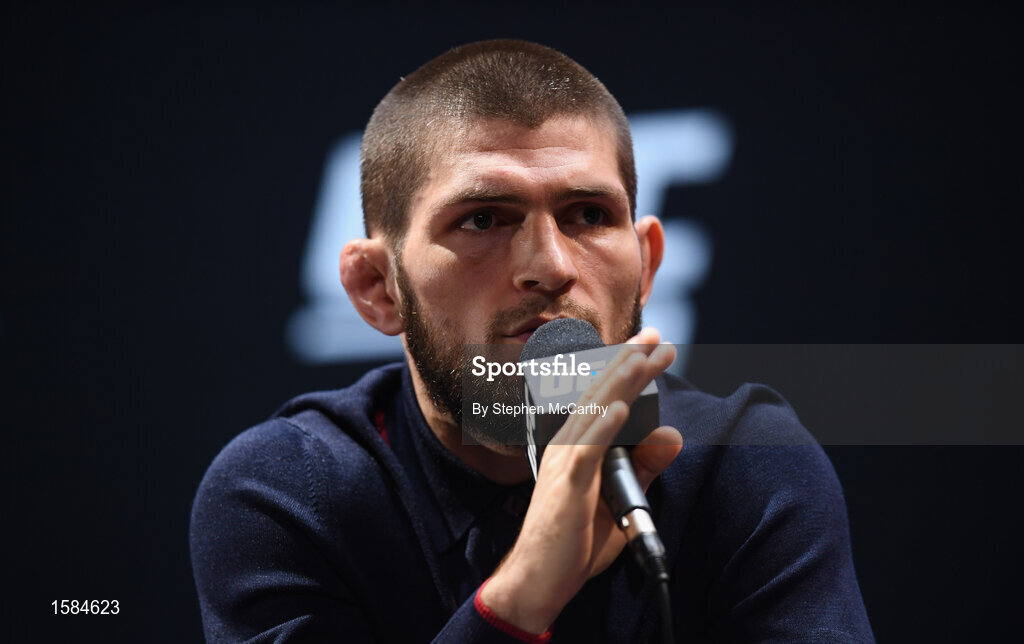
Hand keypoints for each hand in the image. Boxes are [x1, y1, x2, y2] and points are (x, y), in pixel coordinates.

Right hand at [479, 328, 682, 633]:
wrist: (537, 580)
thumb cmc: (574, 541)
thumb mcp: (620, 499)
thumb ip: (645, 468)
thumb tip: (672, 435)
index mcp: (577, 446)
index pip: (603, 398)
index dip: (625, 368)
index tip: (648, 344)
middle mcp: (567, 446)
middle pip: (601, 395)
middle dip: (629, 362)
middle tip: (656, 335)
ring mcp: (563, 464)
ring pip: (594, 413)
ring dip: (620, 383)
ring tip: (643, 356)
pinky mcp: (566, 487)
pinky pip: (586, 451)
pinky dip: (603, 427)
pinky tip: (620, 407)